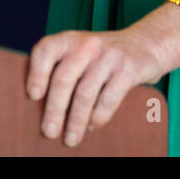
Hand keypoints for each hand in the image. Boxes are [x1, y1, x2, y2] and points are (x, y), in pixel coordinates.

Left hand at [25, 27, 165, 147]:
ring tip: (70, 139)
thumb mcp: (80, 52)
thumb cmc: (102, 57)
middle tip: (48, 132)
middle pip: (64, 78)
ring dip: (76, 121)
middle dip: (54, 109)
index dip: (36, 73)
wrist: (146, 43)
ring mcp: (109, 56)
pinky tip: (91, 127)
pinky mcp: (128, 69)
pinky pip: (109, 99)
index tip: (33, 96)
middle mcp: (87, 44)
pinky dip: (98, 117)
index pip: (46, 50)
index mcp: (69, 39)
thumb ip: (62, 68)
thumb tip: (38, 107)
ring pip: (85, 93)